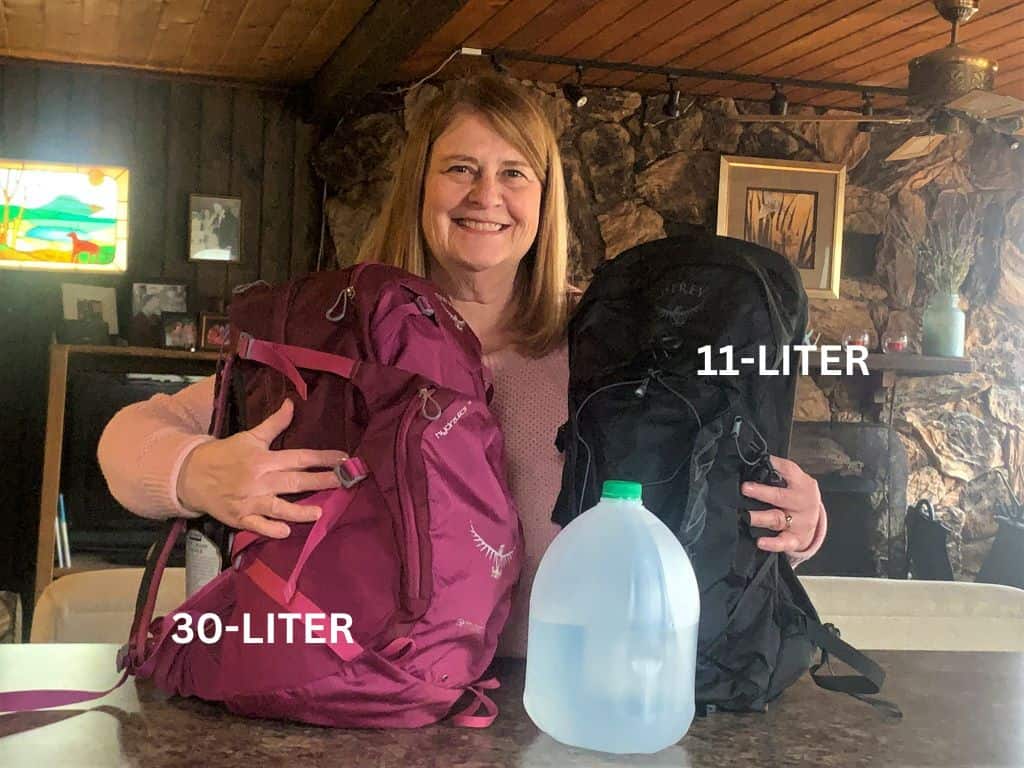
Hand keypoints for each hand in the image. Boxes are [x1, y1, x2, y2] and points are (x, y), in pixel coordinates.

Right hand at [177, 399, 347, 538]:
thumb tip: (292, 404)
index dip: (322, 458)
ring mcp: (249, 501)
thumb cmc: (226, 454)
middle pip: (294, 481)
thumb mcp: (250, 436)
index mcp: (263, 459)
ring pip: (278, 507)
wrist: (191, 475)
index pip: (299, 457)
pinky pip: (257, 525)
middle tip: (343, 481)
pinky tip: (286, 532)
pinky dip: (270, 529)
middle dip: (320, 481)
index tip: (343, 458)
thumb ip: (274, 423)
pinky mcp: (239, 518)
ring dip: (299, 511)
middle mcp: (259, 480)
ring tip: (319, 512)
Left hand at [741, 456, 822, 553]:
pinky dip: (773, 544)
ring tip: (747, 516)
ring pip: (778, 519)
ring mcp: (800, 522)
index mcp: (802, 484)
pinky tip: (761, 542)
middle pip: (781, 497)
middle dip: (763, 493)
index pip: (789, 471)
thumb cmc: (797, 495)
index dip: (775, 466)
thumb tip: (756, 461)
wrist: (814, 520)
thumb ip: (779, 472)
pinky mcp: (796, 539)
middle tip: (745, 488)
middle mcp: (802, 502)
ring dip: (761, 517)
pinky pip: (784, 543)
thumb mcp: (795, 480)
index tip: (758, 463)